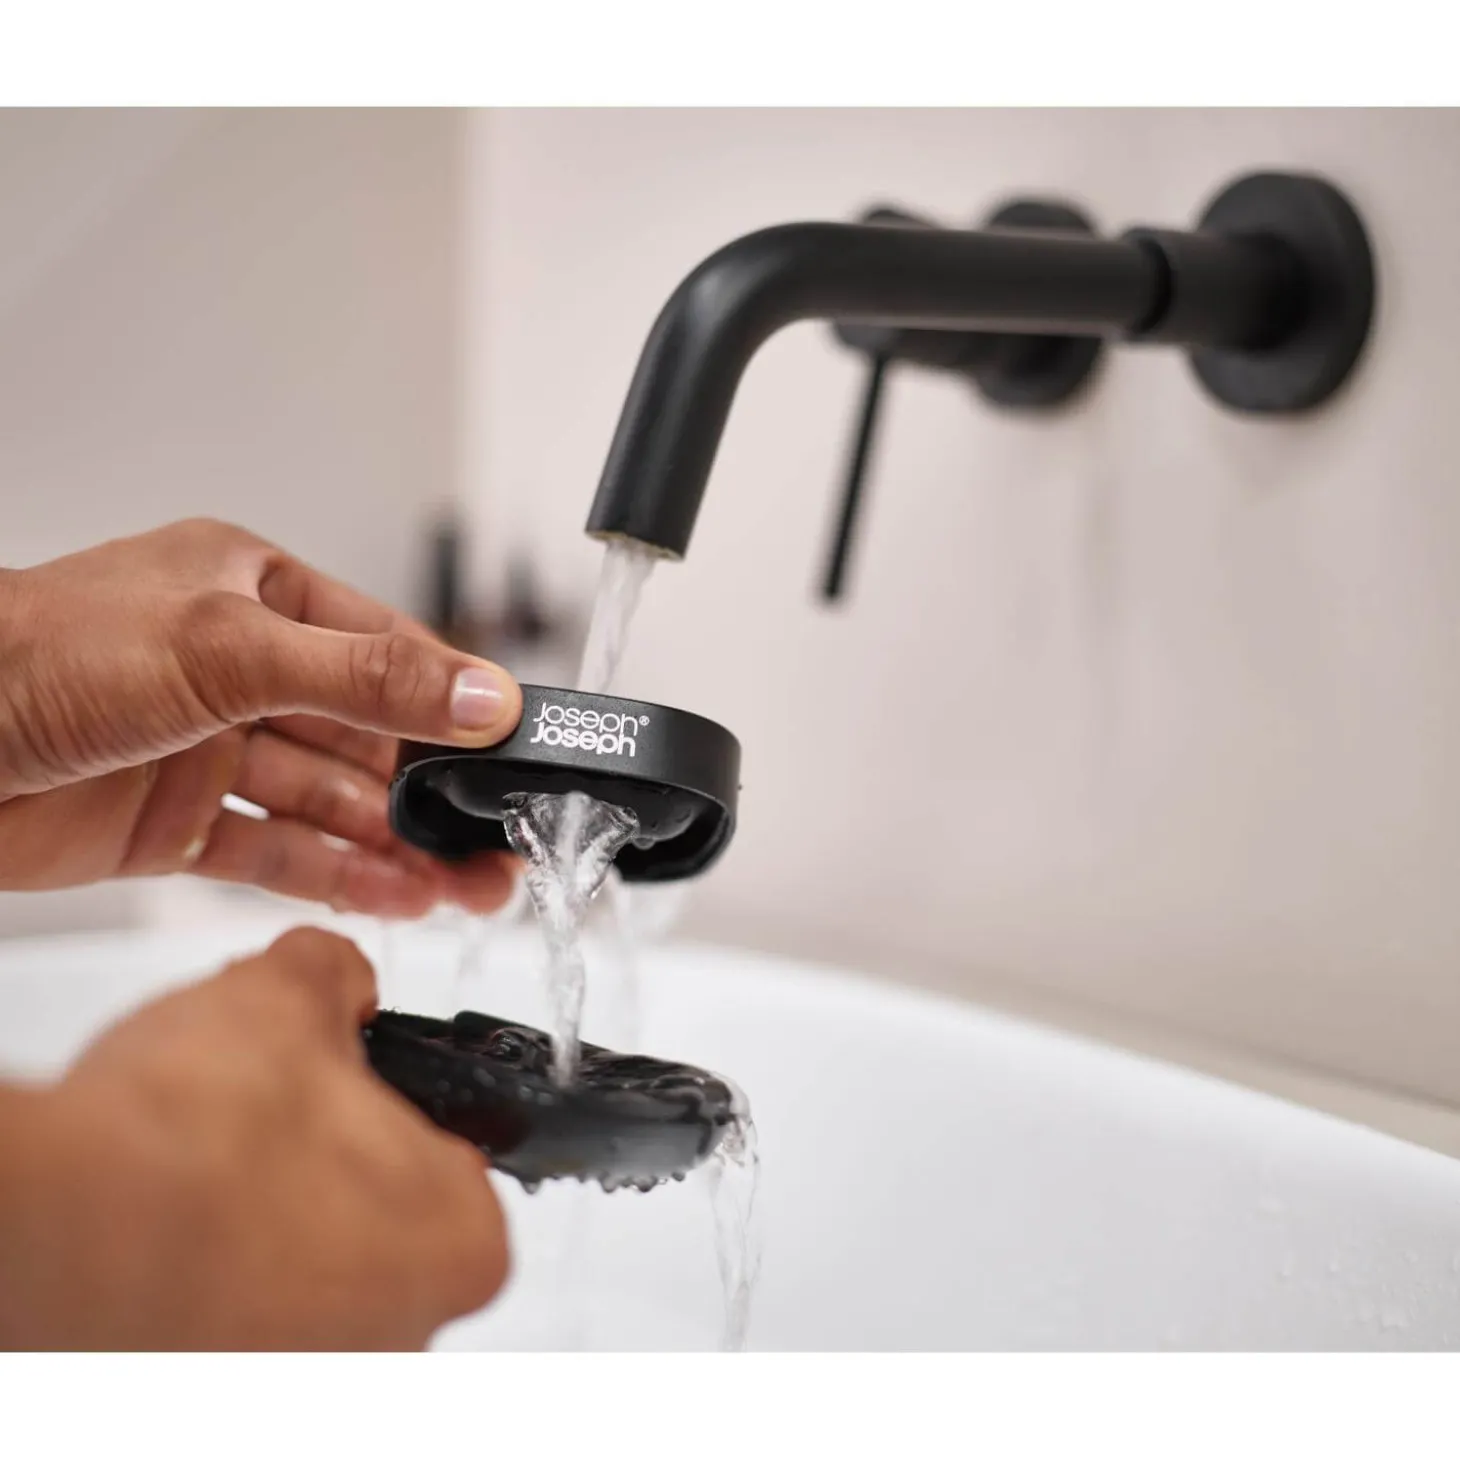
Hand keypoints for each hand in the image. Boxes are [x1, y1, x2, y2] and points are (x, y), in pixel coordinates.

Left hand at [0, 518, 522, 915]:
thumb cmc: (40, 654)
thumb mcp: (229, 647)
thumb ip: (365, 677)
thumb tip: (480, 694)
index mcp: (255, 594)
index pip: (385, 650)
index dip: (454, 702)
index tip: (515, 749)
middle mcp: (239, 670)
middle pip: (366, 738)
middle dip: (435, 795)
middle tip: (499, 846)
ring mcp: (209, 749)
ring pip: (329, 803)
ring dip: (398, 845)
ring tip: (465, 888)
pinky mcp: (176, 824)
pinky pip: (276, 851)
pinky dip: (335, 876)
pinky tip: (393, 898)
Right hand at [0, 928, 508, 1349]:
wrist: (60, 1224)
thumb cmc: (196, 1133)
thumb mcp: (289, 994)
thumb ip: (342, 978)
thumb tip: (343, 982)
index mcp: (461, 1242)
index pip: (463, 1168)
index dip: (401, 1115)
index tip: (355, 1095)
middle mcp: (402, 1335)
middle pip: (386, 1225)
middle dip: (332, 1170)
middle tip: (273, 1124)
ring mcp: (312, 1377)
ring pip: (311, 1277)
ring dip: (270, 1223)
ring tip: (208, 1168)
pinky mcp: (220, 1395)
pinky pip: (241, 1316)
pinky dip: (214, 1271)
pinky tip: (173, 1219)